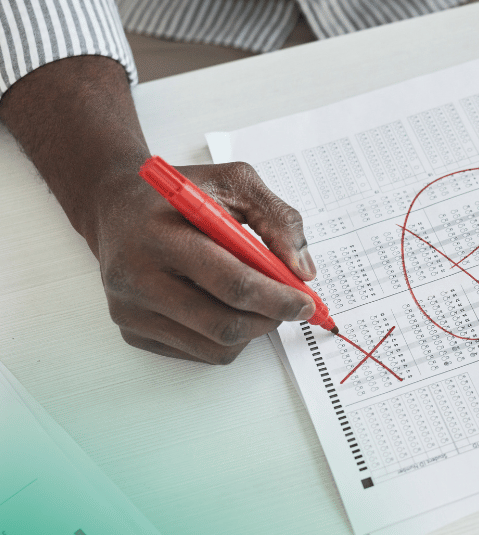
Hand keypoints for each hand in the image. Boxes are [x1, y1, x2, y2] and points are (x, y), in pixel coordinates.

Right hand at [1, 56, 315, 363]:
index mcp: (161, 235)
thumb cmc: (179, 195)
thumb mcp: (234, 182)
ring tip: (255, 300)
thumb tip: (303, 271)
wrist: (116, 206)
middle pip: (223, 324)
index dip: (277, 299)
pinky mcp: (132, 331)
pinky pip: (198, 353)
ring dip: (251, 331)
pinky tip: (223, 305)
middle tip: (289, 305)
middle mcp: (137, 278)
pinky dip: (226, 337)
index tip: (306, 302)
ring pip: (215, 347)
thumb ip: (277, 218)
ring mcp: (130, 310)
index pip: (231, 284)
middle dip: (270, 320)